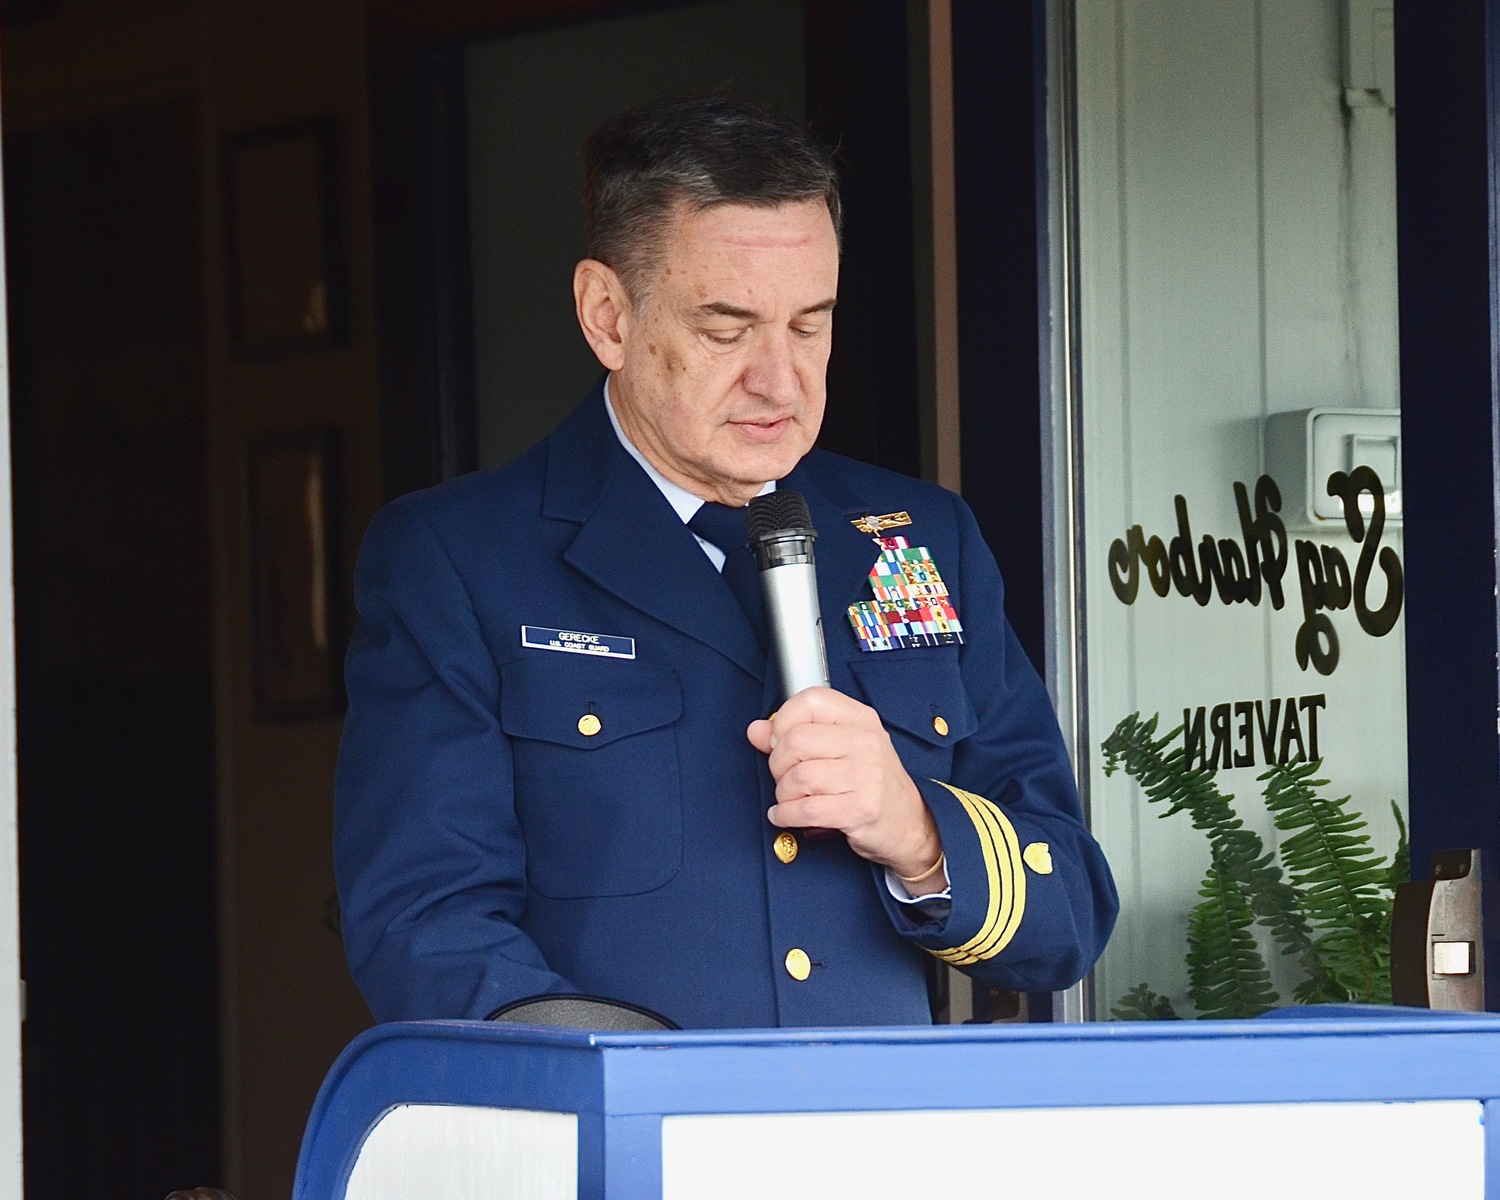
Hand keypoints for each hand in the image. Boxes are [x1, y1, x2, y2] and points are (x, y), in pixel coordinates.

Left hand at [746, 687, 944, 893]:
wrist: (910, 824)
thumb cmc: (871, 784)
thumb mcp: (840, 750)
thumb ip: (796, 735)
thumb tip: (757, 730)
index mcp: (860, 719)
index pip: (811, 700)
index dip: (784, 719)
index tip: (779, 739)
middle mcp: (866, 742)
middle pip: (796, 741)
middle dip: (778, 764)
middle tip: (784, 776)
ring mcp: (867, 775)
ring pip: (798, 777)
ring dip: (783, 793)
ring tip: (790, 798)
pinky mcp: (861, 808)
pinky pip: (806, 809)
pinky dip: (785, 814)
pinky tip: (785, 814)